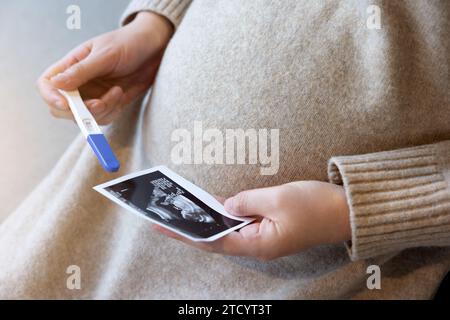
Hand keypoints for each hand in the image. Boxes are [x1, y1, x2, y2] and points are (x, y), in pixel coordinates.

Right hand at [37, 11, 172, 124]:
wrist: (154, 50)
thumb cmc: (128, 44)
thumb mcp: (105, 55)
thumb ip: (81, 71)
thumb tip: (55, 84)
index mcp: (70, 65)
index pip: (47, 85)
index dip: (51, 97)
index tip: (67, 104)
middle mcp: (78, 83)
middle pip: (61, 108)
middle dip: (80, 111)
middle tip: (100, 103)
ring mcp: (92, 95)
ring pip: (85, 118)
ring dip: (103, 110)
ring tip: (118, 91)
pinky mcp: (108, 104)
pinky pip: (103, 118)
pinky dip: (113, 111)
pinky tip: (122, 94)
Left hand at [154, 181, 350, 260]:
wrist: (347, 211)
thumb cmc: (315, 206)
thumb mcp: (277, 198)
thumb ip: (246, 201)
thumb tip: (224, 205)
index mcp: (259, 245)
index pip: (213, 241)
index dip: (186, 233)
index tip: (163, 225)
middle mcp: (259, 246)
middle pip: (217, 238)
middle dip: (191, 228)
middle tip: (166, 216)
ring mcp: (265, 238)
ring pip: (229, 231)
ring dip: (208, 221)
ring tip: (183, 212)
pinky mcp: (271, 229)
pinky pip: (242, 224)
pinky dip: (225, 216)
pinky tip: (213, 207)